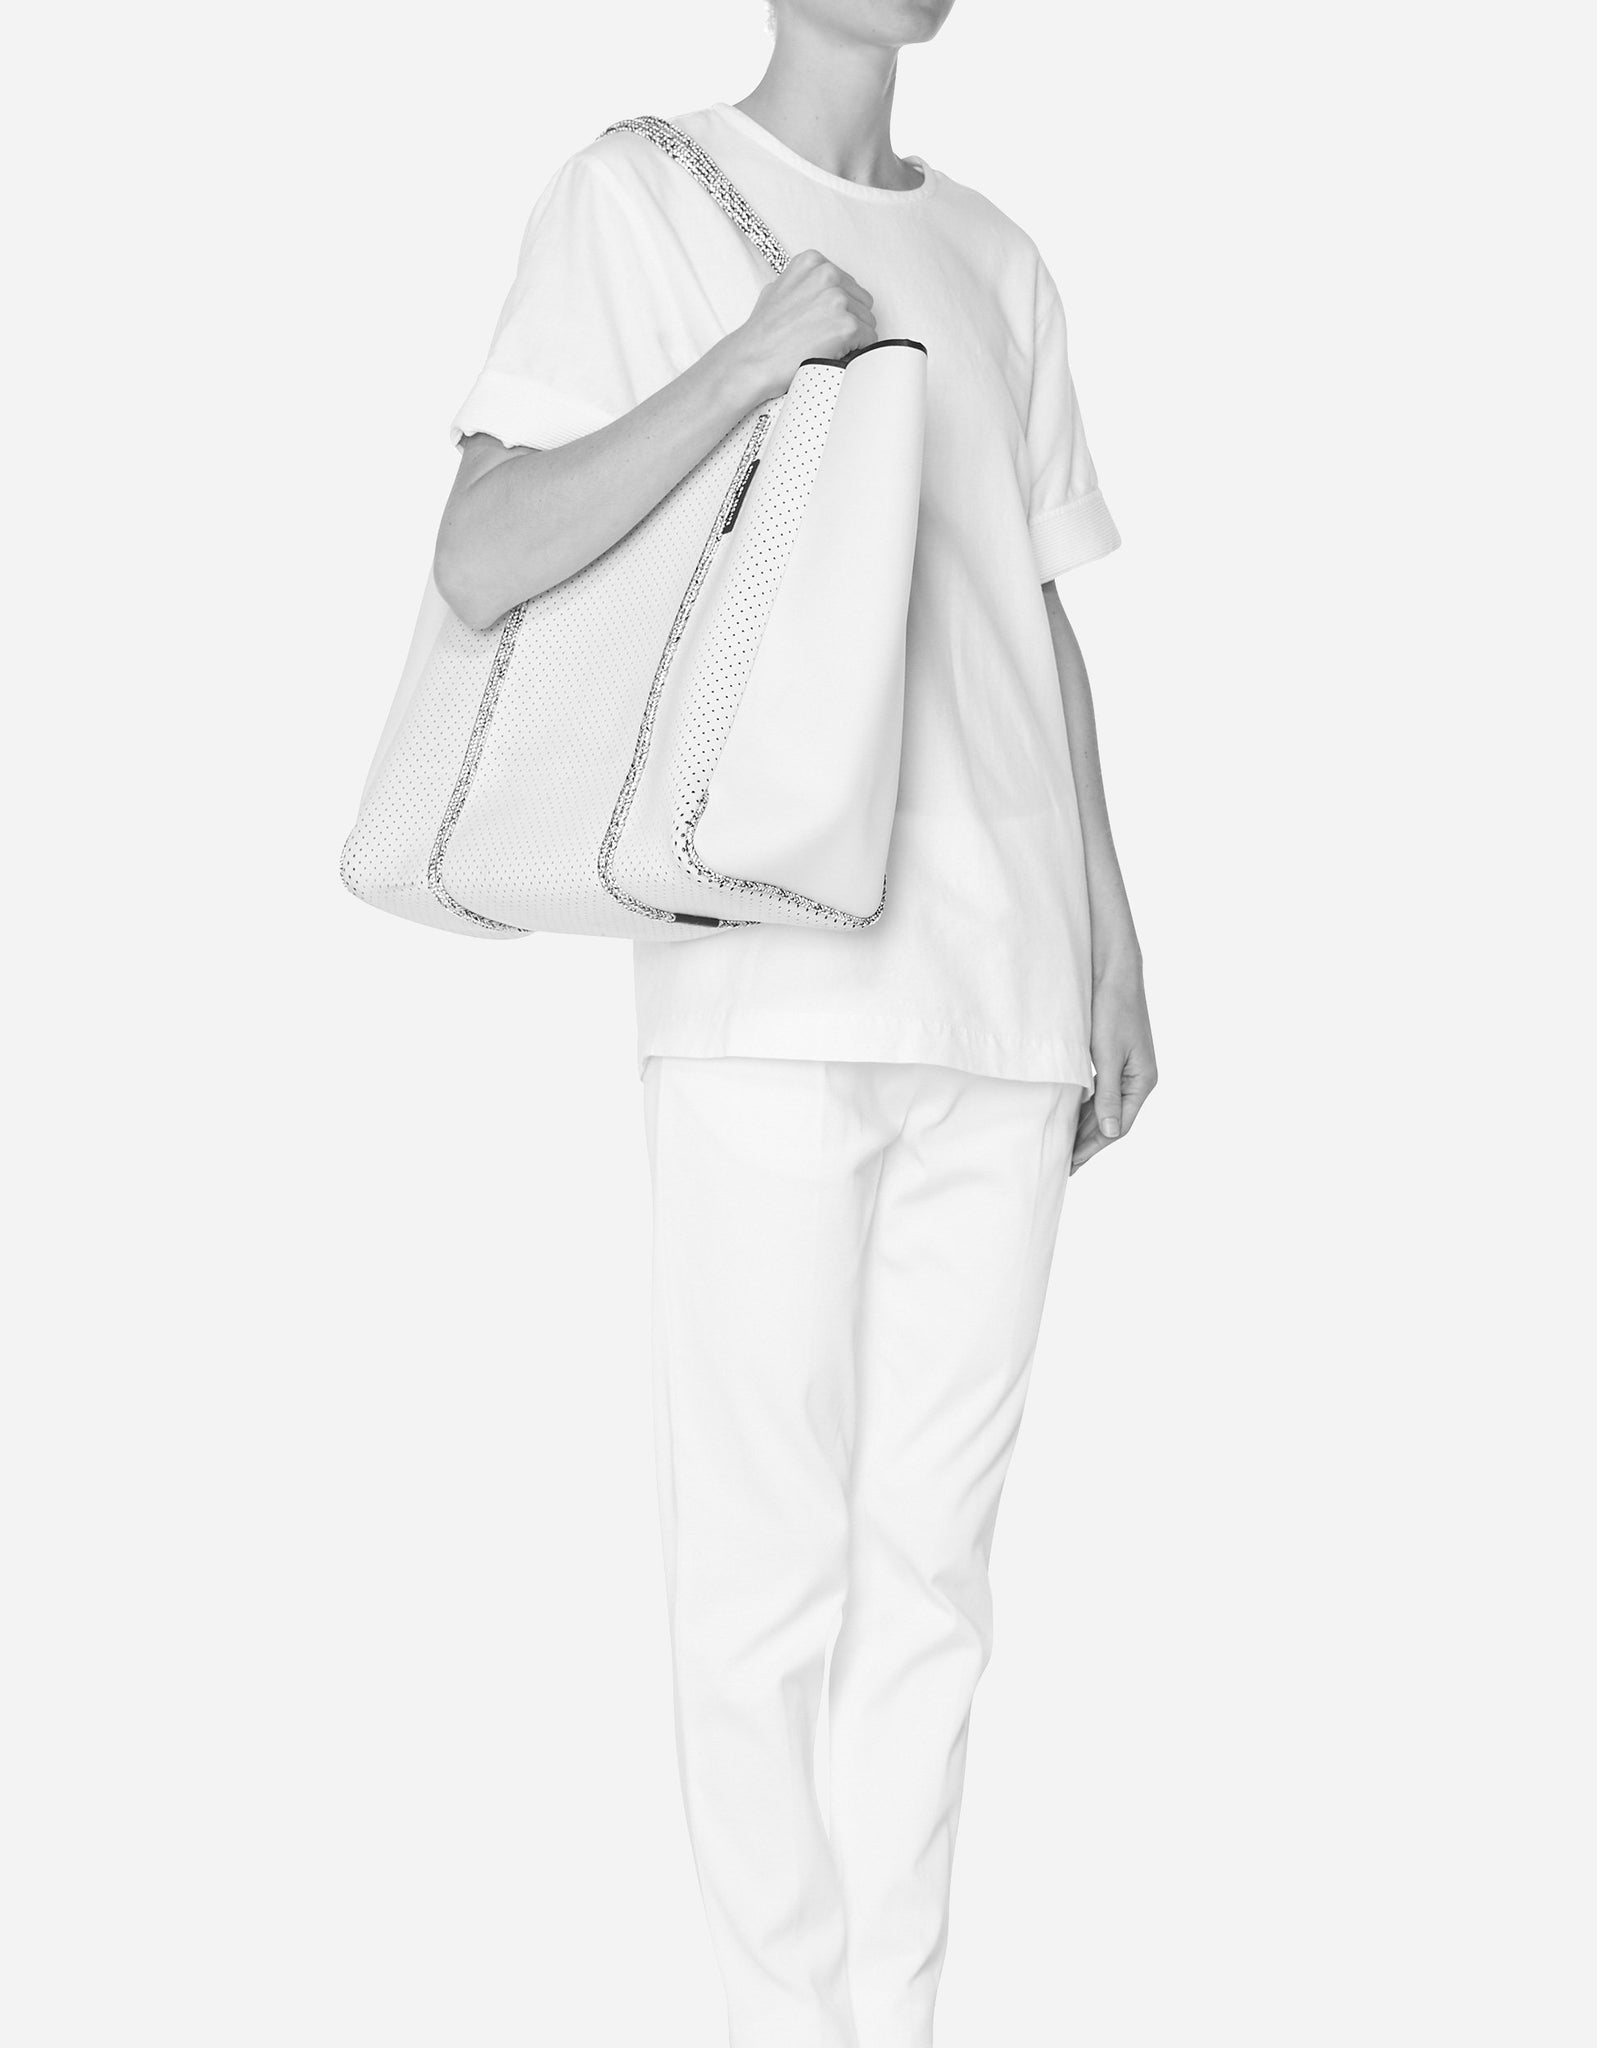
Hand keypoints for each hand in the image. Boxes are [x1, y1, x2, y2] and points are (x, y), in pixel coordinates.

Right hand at [723, 249, 877, 405]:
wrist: (751, 360)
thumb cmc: (762, 333)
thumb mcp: (779, 289)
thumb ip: (805, 284)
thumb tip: (822, 291)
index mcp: (813, 262)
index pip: (849, 285)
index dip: (839, 308)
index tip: (823, 320)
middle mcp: (827, 274)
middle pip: (862, 302)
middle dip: (849, 321)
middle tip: (823, 336)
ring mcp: (838, 300)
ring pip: (868, 322)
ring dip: (852, 338)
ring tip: (823, 345)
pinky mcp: (847, 326)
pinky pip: (869, 341)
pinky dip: (855, 351)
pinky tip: (832, 353)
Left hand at [1072, 956, 1156, 1172]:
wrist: (1114, 972)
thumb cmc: (1113, 1008)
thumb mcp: (1108, 1054)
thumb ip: (1109, 1094)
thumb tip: (1112, 1133)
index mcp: (1142, 1081)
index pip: (1119, 1126)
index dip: (1095, 1147)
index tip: (1072, 1163)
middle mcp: (1138, 1079)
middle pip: (1113, 1120)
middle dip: (1089, 1142)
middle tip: (1064, 1163)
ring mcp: (1127, 1069)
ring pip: (1105, 1107)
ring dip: (1086, 1126)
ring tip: (1065, 1146)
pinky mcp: (1114, 1058)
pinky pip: (1100, 1091)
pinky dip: (1086, 1106)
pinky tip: (1069, 1116)